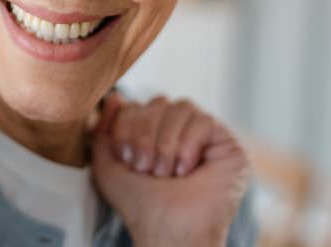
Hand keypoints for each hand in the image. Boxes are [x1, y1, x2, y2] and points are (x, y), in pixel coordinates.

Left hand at [90, 93, 250, 246]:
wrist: (168, 231)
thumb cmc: (141, 206)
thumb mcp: (108, 167)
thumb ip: (103, 132)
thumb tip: (115, 98)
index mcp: (154, 134)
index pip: (140, 104)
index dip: (129, 126)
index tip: (128, 158)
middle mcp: (180, 132)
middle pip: (159, 102)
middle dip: (147, 135)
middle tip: (147, 168)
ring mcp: (204, 137)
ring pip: (182, 107)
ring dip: (167, 143)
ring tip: (166, 172)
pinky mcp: (227, 145)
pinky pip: (204, 120)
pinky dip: (188, 144)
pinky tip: (186, 170)